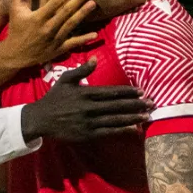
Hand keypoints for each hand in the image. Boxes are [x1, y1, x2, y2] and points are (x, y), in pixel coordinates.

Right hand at [2, 0, 97, 69]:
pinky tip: (95, 34)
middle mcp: (47, 28)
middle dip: (79, 0)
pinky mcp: (59, 49)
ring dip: (83, 14)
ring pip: (71, 25)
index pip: (55, 3)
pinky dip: (84, 39)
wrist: (16, 55)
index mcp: (38, 17)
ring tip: (93, 3)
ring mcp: (54, 39)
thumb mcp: (16, 8)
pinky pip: (73, 43)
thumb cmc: (17, 29)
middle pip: (66, 12)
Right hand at [20, 59, 152, 142]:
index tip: (141, 91)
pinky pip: (109, 132)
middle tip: (152, 103)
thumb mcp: (65, 80)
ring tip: (147, 115)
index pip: (111, 92)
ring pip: (115, 119)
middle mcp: (89, 107)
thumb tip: (95, 59)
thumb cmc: (54, 98)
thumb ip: (82, 70)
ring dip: (133, 117)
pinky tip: (134, 129)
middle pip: (117, 105)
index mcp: (85, 93)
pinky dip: (122, 130)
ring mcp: (89, 122)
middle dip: (136, 104)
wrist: (40, 119)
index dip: (128, 92)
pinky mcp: (87, 134)